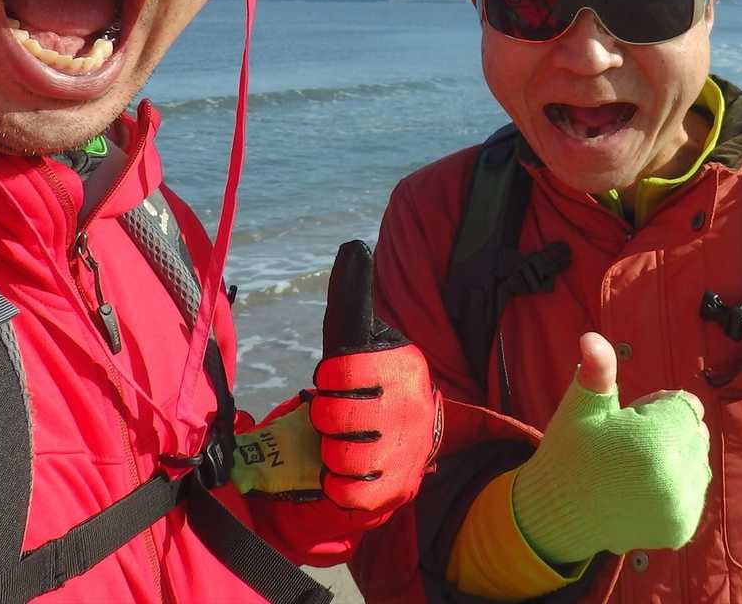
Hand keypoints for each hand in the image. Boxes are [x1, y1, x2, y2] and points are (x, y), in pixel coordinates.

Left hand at [309, 240, 442, 522]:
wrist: (415, 435)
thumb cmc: (375, 380)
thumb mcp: (365, 337)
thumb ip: (353, 297)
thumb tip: (354, 247)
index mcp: (404, 365)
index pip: (342, 371)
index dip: (328, 378)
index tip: (335, 379)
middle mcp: (412, 406)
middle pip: (334, 418)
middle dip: (326, 418)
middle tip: (336, 414)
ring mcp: (409, 450)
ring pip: (340, 458)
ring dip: (331, 452)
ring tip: (343, 442)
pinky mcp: (400, 487)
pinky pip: (350, 493)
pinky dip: (338, 484)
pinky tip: (346, 469)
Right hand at [510, 333, 711, 564]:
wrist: (559, 512)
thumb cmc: (572, 451)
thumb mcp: (582, 406)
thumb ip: (597, 370)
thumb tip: (591, 338)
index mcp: (652, 441)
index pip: (687, 405)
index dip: (657, 408)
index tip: (630, 420)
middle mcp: (673, 477)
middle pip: (695, 432)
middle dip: (668, 431)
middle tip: (629, 445)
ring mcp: (679, 507)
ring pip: (698, 460)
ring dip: (675, 458)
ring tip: (636, 467)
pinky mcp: (681, 528)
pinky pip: (695, 489)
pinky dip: (676, 485)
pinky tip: (644, 488)